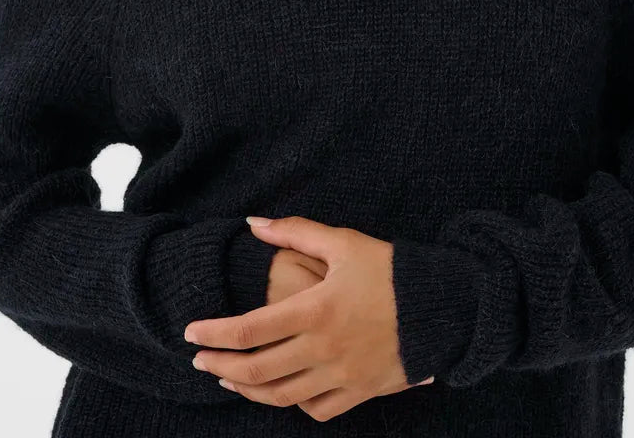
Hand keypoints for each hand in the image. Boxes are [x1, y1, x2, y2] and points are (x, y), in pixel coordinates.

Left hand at [184, 216, 434, 421]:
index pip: (249, 328)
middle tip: (198, 359)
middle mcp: (323, 349)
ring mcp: (342, 375)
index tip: (190, 331)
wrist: (443, 307)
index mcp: (315, 310)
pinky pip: (317, 409)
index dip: (214, 332)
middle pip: (257, 369)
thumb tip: (253, 224)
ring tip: (228, 377)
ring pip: (281, 395)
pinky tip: (281, 390)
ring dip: (247, 389)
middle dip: (220, 365)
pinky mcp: (360, 391)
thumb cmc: (391, 269)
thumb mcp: (343, 243)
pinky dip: (293, 403)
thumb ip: (295, 233)